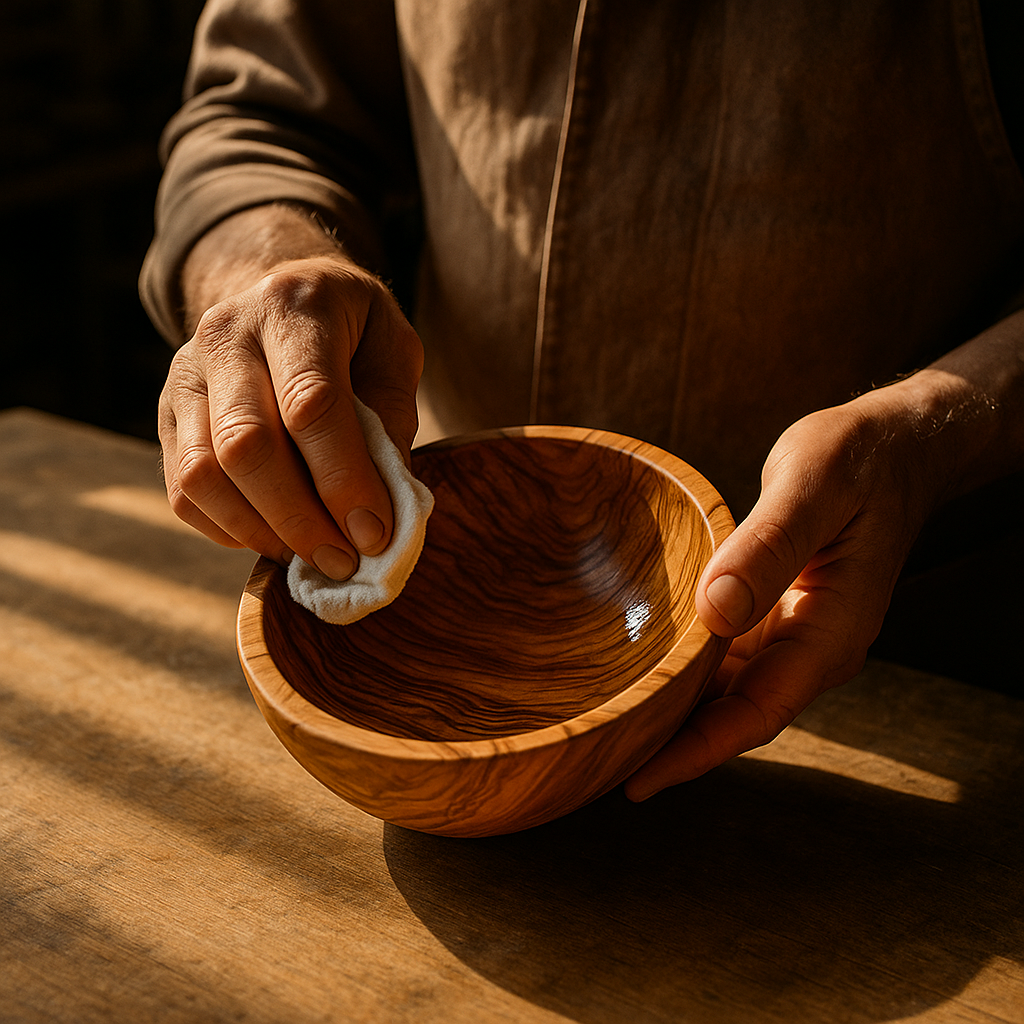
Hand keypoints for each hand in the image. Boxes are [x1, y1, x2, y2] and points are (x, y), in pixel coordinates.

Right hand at [158, 252, 422, 577]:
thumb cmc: (353, 332)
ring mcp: (184, 375)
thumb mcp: (394, 352)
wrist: (284, 294)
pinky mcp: (166, 415)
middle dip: (300, 518)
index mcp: (293, 307)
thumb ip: (390, 420)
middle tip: (344, 560)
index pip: (310, 403)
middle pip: (246, 445)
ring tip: (314, 557)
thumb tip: (381, 509)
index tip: (374, 534)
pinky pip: (183, 492)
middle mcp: (225, 334)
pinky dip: (231, 530)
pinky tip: (276, 538)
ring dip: (263, 532)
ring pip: (203, 475)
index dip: (343, 479)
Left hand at [624, 383, 949, 800]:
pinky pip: (725, 659)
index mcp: (832, 632)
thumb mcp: (813, 488)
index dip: (698, 749)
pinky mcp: (773, 614)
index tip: (640, 778)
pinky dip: (685, 673)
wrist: (891, 447)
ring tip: (608, 733)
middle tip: (598, 765)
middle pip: (736, 715)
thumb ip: (768, 548)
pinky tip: (641, 676)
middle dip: (673, 745)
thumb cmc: (858, 459)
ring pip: (727, 692)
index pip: (759, 712)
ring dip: (675, 714)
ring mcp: (792, 634)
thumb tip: (715, 611)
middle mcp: (812, 646)